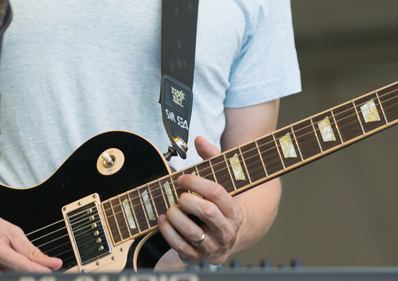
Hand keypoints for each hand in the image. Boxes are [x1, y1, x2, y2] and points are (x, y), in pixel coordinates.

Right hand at [0, 205, 62, 279]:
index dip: (40, 270)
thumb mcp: (9, 230)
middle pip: (11, 277)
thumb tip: (49, 261)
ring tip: (16, 266)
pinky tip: (2, 270)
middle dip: (26, 273)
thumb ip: (29, 249)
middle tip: (36, 269)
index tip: (52, 269)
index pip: (22, 266)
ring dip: (12, 275)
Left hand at [157, 136, 244, 264]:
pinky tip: (163, 221)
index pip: (216, 193)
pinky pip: (181, 248)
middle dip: (187, 200)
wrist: (233, 237)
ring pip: (192, 232)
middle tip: (179, 196)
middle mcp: (226, 230)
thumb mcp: (222, 182)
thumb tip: (199, 138)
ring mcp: (213, 247)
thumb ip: (212, 159)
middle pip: (207, 212)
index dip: (196, 182)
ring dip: (175, 217)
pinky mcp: (199, 258)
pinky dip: (168, 233)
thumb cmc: (222, 205)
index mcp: (234, 210)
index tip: (182, 179)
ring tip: (170, 209)